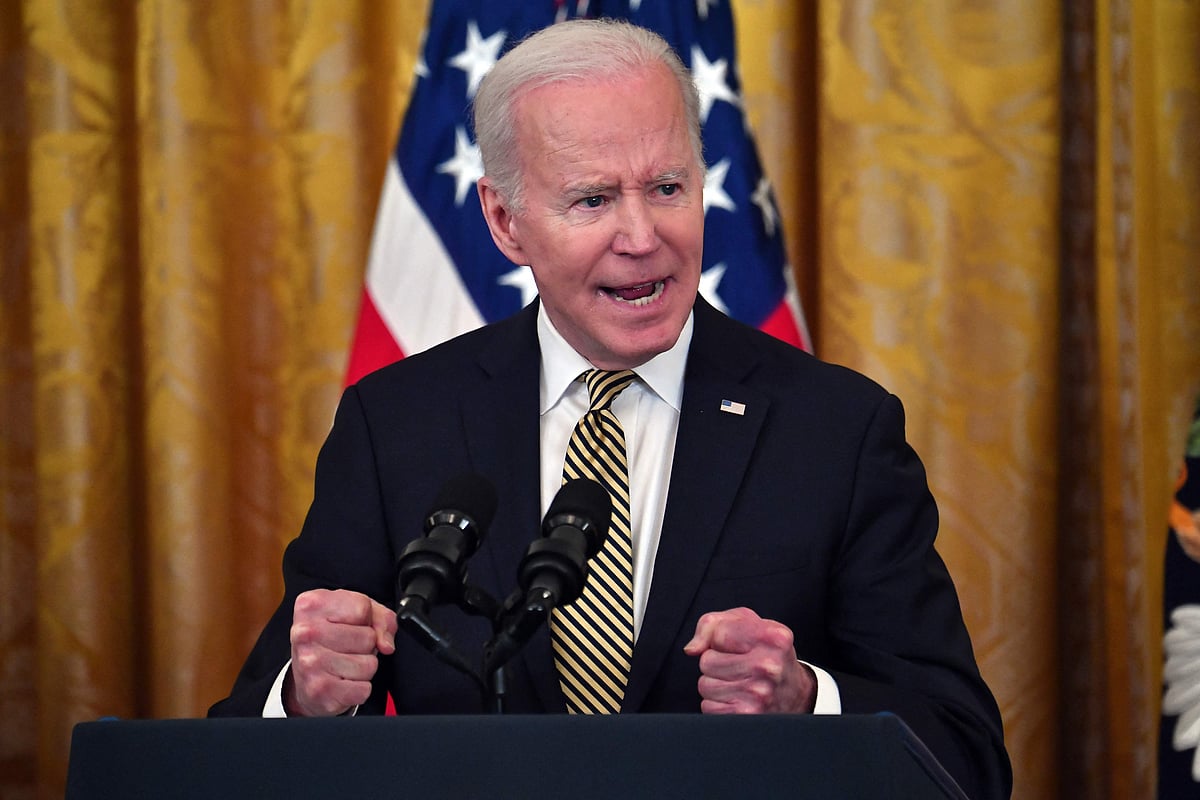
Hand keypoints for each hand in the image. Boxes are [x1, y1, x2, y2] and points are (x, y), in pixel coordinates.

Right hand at [286, 589, 396, 716]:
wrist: (303, 677)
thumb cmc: (330, 639)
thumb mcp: (356, 614)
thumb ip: (381, 618)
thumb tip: (386, 645)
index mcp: (312, 605)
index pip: (362, 608)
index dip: (366, 619)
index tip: (351, 625)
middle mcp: (306, 632)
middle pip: (368, 637)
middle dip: (366, 645)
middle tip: (348, 648)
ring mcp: (310, 663)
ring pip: (368, 665)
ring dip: (364, 668)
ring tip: (345, 664)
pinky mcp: (319, 690)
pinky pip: (363, 689)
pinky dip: (359, 689)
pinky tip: (343, 682)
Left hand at [683, 607, 815, 713]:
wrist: (795, 694)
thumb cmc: (766, 653)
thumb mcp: (747, 625)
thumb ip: (713, 624)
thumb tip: (692, 649)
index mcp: (772, 637)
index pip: (719, 632)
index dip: (718, 639)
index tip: (734, 644)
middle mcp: (768, 665)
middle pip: (707, 661)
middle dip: (715, 663)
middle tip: (737, 666)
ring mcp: (759, 693)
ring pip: (705, 685)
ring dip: (715, 685)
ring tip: (738, 682)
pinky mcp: (748, 715)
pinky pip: (708, 707)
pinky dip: (717, 704)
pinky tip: (737, 699)